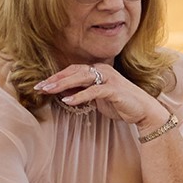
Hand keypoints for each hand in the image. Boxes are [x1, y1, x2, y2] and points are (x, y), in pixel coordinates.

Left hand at [36, 63, 170, 136]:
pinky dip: (79, 95)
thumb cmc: (121, 104)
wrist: (144, 111)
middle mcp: (103, 71)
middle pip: (74, 71)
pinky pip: (94, 91)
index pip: (73, 70)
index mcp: (99, 71)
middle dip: (55, 79)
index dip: (56, 77)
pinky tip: (67, 101)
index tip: (40, 85)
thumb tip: (63, 93)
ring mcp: (110, 79)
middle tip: (39, 87)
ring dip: (63, 84)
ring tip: (48, 91)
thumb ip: (83, 92)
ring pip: (82, 77)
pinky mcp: (114, 90)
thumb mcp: (98, 98)